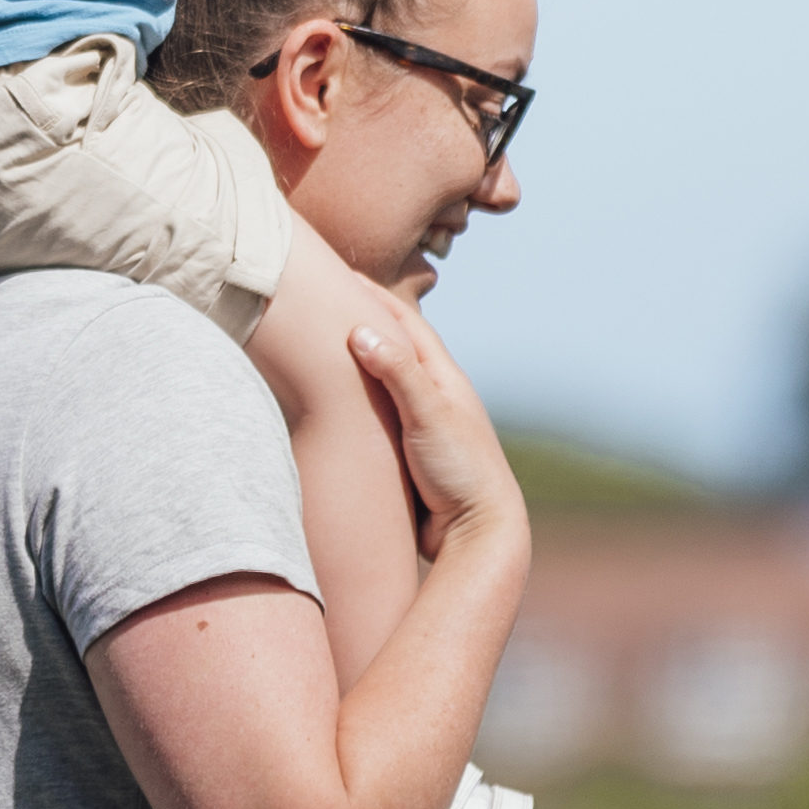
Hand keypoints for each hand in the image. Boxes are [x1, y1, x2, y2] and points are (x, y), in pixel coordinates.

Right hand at [343, 304, 522, 564]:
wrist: (480, 533)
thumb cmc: (460, 472)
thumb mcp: (430, 417)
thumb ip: (399, 375)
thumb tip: (361, 332)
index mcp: (444, 380)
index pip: (406, 325)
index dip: (375, 297)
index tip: (343, 275)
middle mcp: (435, 397)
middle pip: (396, 348)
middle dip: (366, 321)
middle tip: (331, 300)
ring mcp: (424, 425)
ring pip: (387, 383)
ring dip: (362, 360)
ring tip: (328, 343)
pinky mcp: (412, 454)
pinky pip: (380, 416)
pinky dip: (361, 399)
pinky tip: (343, 404)